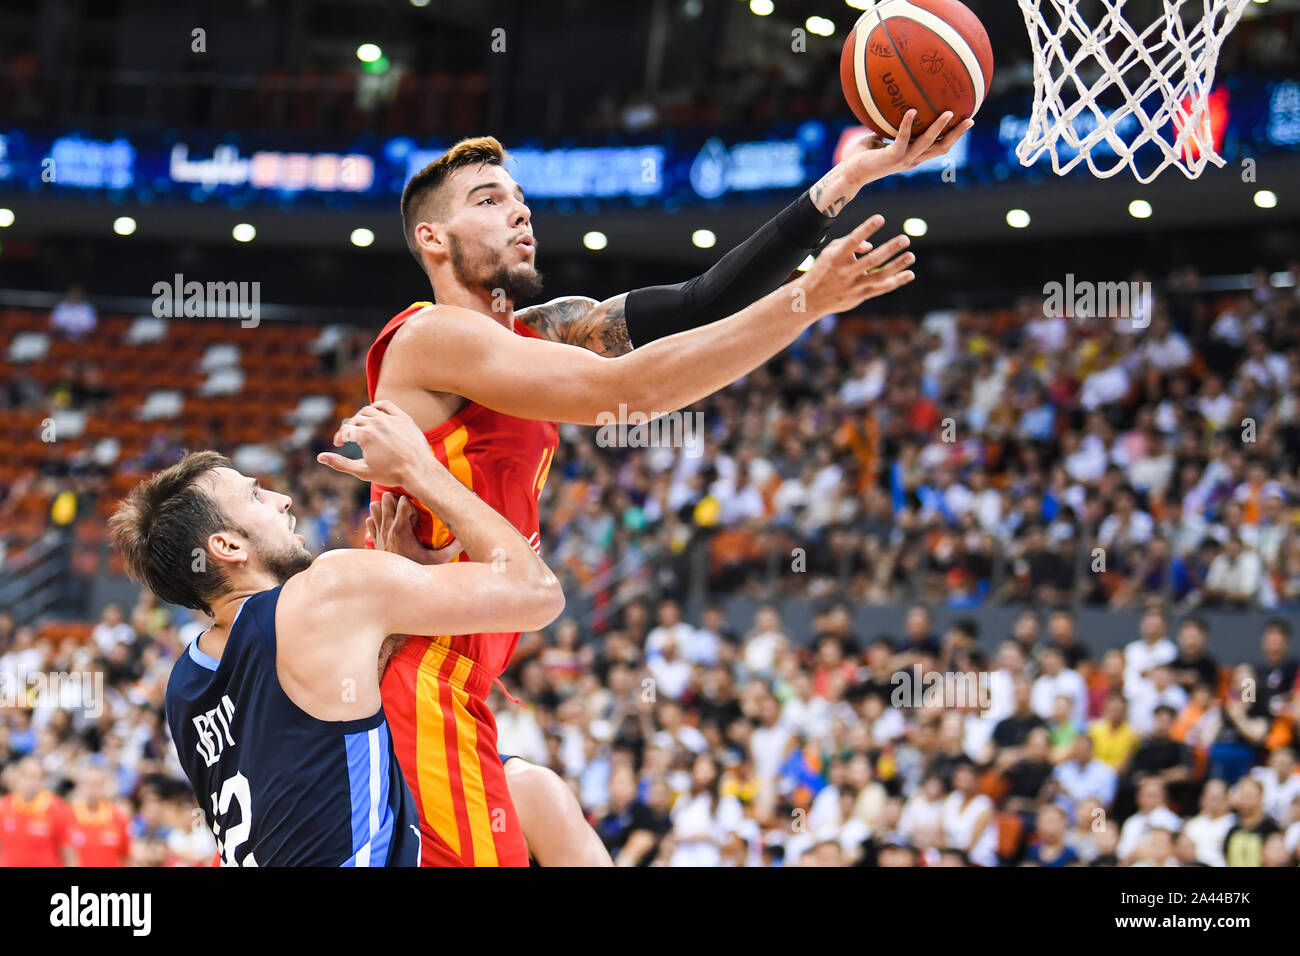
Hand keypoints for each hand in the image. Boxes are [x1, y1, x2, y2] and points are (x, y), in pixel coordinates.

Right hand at [316, 400, 437, 486]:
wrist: (419, 470)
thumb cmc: (391, 474)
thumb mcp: (362, 471)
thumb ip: (340, 463)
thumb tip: (320, 457)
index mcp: (364, 435)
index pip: (345, 431)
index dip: (339, 438)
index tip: (339, 444)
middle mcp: (376, 423)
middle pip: (355, 419)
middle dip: (349, 429)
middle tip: (350, 437)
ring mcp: (391, 418)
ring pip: (368, 410)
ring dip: (361, 417)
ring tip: (361, 427)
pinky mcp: (403, 417)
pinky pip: (386, 405)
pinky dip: (376, 407)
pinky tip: (374, 415)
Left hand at [366, 491, 464, 565]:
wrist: (396, 585)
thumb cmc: (419, 570)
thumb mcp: (439, 560)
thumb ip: (453, 548)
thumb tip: (466, 538)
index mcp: (401, 529)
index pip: (403, 501)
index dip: (411, 504)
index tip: (417, 516)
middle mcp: (387, 528)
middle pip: (386, 498)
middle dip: (398, 500)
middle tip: (407, 512)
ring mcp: (378, 532)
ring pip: (375, 506)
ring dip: (386, 508)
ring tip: (398, 516)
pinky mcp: (374, 539)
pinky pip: (370, 520)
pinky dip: (378, 519)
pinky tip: (389, 526)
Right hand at [792, 215, 914, 315]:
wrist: (810, 299)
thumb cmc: (823, 270)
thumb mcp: (829, 253)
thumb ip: (849, 244)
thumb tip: (871, 245)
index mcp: (836, 258)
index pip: (852, 241)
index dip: (866, 229)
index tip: (880, 218)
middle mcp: (845, 272)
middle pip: (871, 260)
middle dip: (889, 249)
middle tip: (905, 239)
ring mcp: (853, 286)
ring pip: (879, 276)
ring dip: (897, 265)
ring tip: (910, 255)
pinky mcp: (860, 296)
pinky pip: (881, 289)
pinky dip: (896, 281)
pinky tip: (909, 274)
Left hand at [811, 110, 973, 213]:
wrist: (848, 173)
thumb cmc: (861, 156)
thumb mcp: (878, 137)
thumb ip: (888, 127)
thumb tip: (894, 108)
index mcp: (912, 155)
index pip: (937, 146)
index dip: (952, 136)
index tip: (965, 121)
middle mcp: (911, 159)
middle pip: (941, 147)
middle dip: (956, 134)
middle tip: (970, 119)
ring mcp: (903, 160)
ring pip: (927, 143)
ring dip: (939, 128)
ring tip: (948, 112)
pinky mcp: (891, 157)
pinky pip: (902, 138)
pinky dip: (907, 124)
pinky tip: (912, 110)